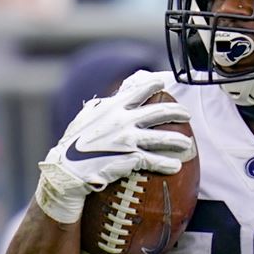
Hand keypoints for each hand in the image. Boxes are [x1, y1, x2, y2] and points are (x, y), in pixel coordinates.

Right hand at [35, 72, 193, 223]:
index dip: (154, 84)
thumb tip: (108, 98)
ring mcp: (128, 139)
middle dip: (177, 112)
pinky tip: (175, 166)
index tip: (164, 83)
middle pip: (159, 112)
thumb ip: (99, 107)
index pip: (138, 89)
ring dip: (178, 140)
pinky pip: (154, 160)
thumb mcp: (84, 119)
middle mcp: (123, 120)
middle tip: (187, 115)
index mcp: (112, 107)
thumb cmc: (73, 144)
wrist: (66, 170)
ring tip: (187, 144)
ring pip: (162, 137)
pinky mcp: (130, 158)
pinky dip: (167, 164)